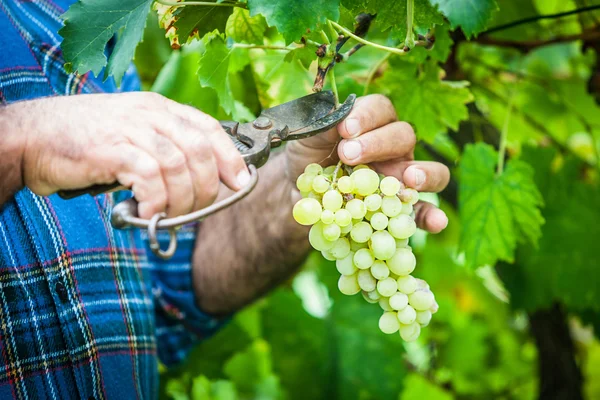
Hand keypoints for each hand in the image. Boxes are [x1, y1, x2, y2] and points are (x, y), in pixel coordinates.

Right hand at [14, 92, 248, 218]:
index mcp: (160, 109)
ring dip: (182, 200)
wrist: (35, 136)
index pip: (209, 129)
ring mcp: (131, 129)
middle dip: (208, 188)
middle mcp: (150, 114)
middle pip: (200, 151)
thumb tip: (199, 184)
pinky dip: (157, 201)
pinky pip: (150, 177)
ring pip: (179, 167)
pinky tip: (150, 212)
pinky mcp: (112, 149)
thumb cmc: (86, 141)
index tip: (241, 182)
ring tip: (170, 215)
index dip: (231, 158)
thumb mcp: (133, 136)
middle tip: (196, 211)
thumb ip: (164, 152)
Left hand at [285, 94, 449, 232]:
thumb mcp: (308, 138)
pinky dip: (432, 217)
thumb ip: (323, 125)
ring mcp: (403, 179)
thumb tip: (339, 118)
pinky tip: (436, 222)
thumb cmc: (308, 157)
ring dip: (426, 174)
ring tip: (411, 179)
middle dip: (378, 144)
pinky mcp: (402, 209)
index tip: (346, 129)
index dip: (366, 116)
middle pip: (403, 137)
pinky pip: (423, 212)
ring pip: (431, 171)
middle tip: (349, 155)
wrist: (299, 193)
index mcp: (372, 124)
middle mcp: (394, 148)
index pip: (380, 109)